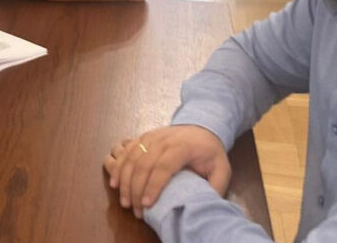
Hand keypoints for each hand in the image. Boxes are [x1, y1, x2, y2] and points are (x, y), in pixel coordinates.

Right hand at [103, 125, 230, 218]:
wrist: (202, 127)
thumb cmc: (210, 151)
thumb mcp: (222, 168)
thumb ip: (216, 186)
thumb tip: (204, 204)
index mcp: (182, 147)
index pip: (164, 166)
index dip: (154, 186)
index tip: (148, 205)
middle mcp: (164, 139)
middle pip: (144, 163)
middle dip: (136, 188)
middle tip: (135, 209)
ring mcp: (151, 136)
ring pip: (132, 157)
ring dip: (124, 180)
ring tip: (125, 201)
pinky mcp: (143, 137)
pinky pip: (127, 151)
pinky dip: (118, 167)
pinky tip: (114, 183)